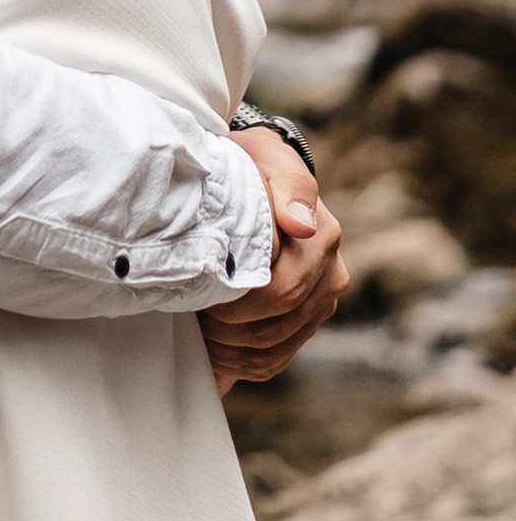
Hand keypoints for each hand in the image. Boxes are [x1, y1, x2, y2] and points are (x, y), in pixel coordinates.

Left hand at [202, 130, 347, 392]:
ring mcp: (320, 303)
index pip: (282, 291)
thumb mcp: (266, 158)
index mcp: (323, 239)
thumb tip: (301, 226)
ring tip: (195, 334)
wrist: (259, 173)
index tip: (200, 295)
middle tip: (190, 317)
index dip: (237, 302)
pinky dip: (241, 362)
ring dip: (231, 349)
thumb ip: (289, 186)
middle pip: (276, 324)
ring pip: (274, 347)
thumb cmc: (256, 163)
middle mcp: (330, 276)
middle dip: (229, 327)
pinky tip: (213, 353)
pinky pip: (275, 358)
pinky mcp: (305, 321)